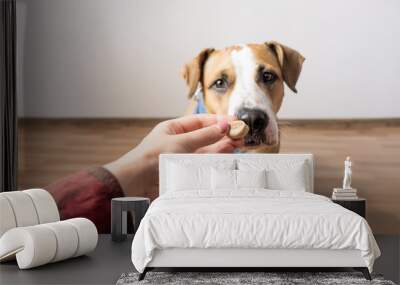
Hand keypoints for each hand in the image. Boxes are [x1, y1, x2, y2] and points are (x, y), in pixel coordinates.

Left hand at [104, 114, 242, 198]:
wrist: (136, 183)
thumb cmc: (151, 158)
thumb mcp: (180, 142)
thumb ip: (204, 136)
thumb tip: (224, 125)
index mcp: (173, 129)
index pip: (200, 121)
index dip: (217, 120)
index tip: (234, 121)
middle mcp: (179, 141)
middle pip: (205, 135)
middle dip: (223, 133)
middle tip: (241, 133)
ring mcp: (183, 157)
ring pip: (207, 149)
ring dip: (222, 145)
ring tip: (238, 142)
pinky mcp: (186, 171)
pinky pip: (204, 162)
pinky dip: (216, 158)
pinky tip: (227, 154)